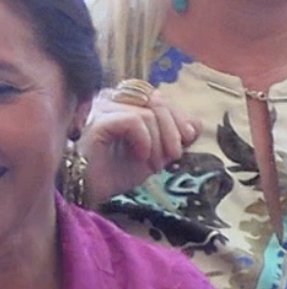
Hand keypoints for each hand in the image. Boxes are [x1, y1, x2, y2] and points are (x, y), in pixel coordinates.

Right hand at [77, 88, 199, 203]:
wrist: (88, 191)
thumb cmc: (117, 171)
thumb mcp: (156, 154)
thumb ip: (176, 137)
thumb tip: (197, 123)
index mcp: (124, 101)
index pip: (160, 97)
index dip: (179, 116)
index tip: (188, 140)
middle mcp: (111, 98)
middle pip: (157, 100)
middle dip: (173, 130)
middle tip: (173, 157)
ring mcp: (102, 107)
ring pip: (148, 112)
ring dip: (160, 141)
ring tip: (155, 164)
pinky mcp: (96, 121)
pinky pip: (133, 120)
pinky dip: (145, 140)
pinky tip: (140, 157)